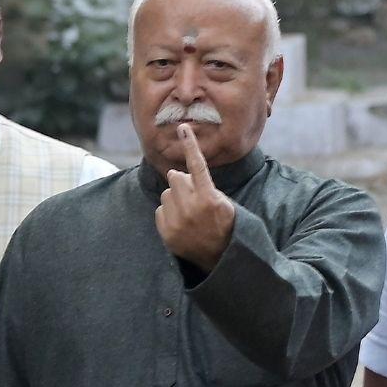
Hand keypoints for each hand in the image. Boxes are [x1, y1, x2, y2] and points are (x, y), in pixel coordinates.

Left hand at [154, 123, 235, 271]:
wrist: (220, 258)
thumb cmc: (224, 226)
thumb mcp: (225, 204)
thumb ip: (205, 187)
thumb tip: (180, 175)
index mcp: (209, 198)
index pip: (197, 165)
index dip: (190, 145)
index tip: (183, 128)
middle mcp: (191, 209)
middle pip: (175, 177)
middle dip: (182, 182)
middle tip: (194, 196)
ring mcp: (177, 222)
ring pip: (167, 193)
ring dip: (175, 198)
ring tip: (189, 213)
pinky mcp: (166, 233)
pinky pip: (160, 210)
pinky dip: (169, 214)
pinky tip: (182, 223)